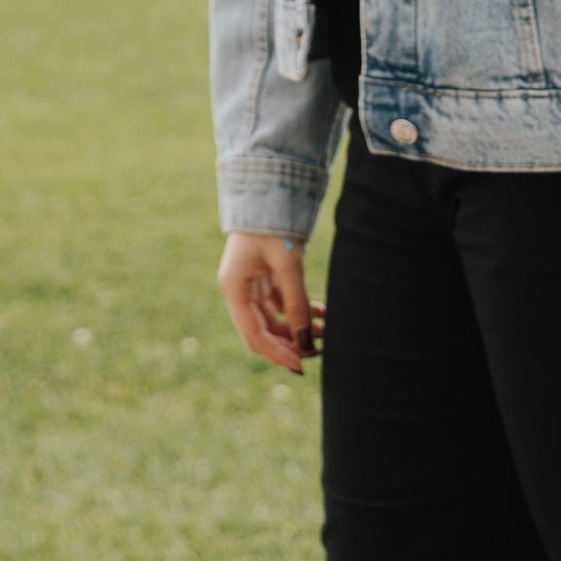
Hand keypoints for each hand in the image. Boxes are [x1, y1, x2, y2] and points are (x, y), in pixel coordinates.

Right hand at [219, 230, 320, 371]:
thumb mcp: (288, 265)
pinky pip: (281, 307)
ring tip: (325, 329)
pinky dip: (298, 313)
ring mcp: (251, 286)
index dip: (278, 353)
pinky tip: (320, 313)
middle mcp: (239, 291)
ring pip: (274, 322)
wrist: (271, 193)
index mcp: (234, 288)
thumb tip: (306, 344)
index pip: (254, 334)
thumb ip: (297, 305)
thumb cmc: (273, 226)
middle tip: (319, 351)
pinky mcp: (264, 280)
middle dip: (290, 345)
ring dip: (298, 329)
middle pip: (263, 332)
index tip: (302, 366)